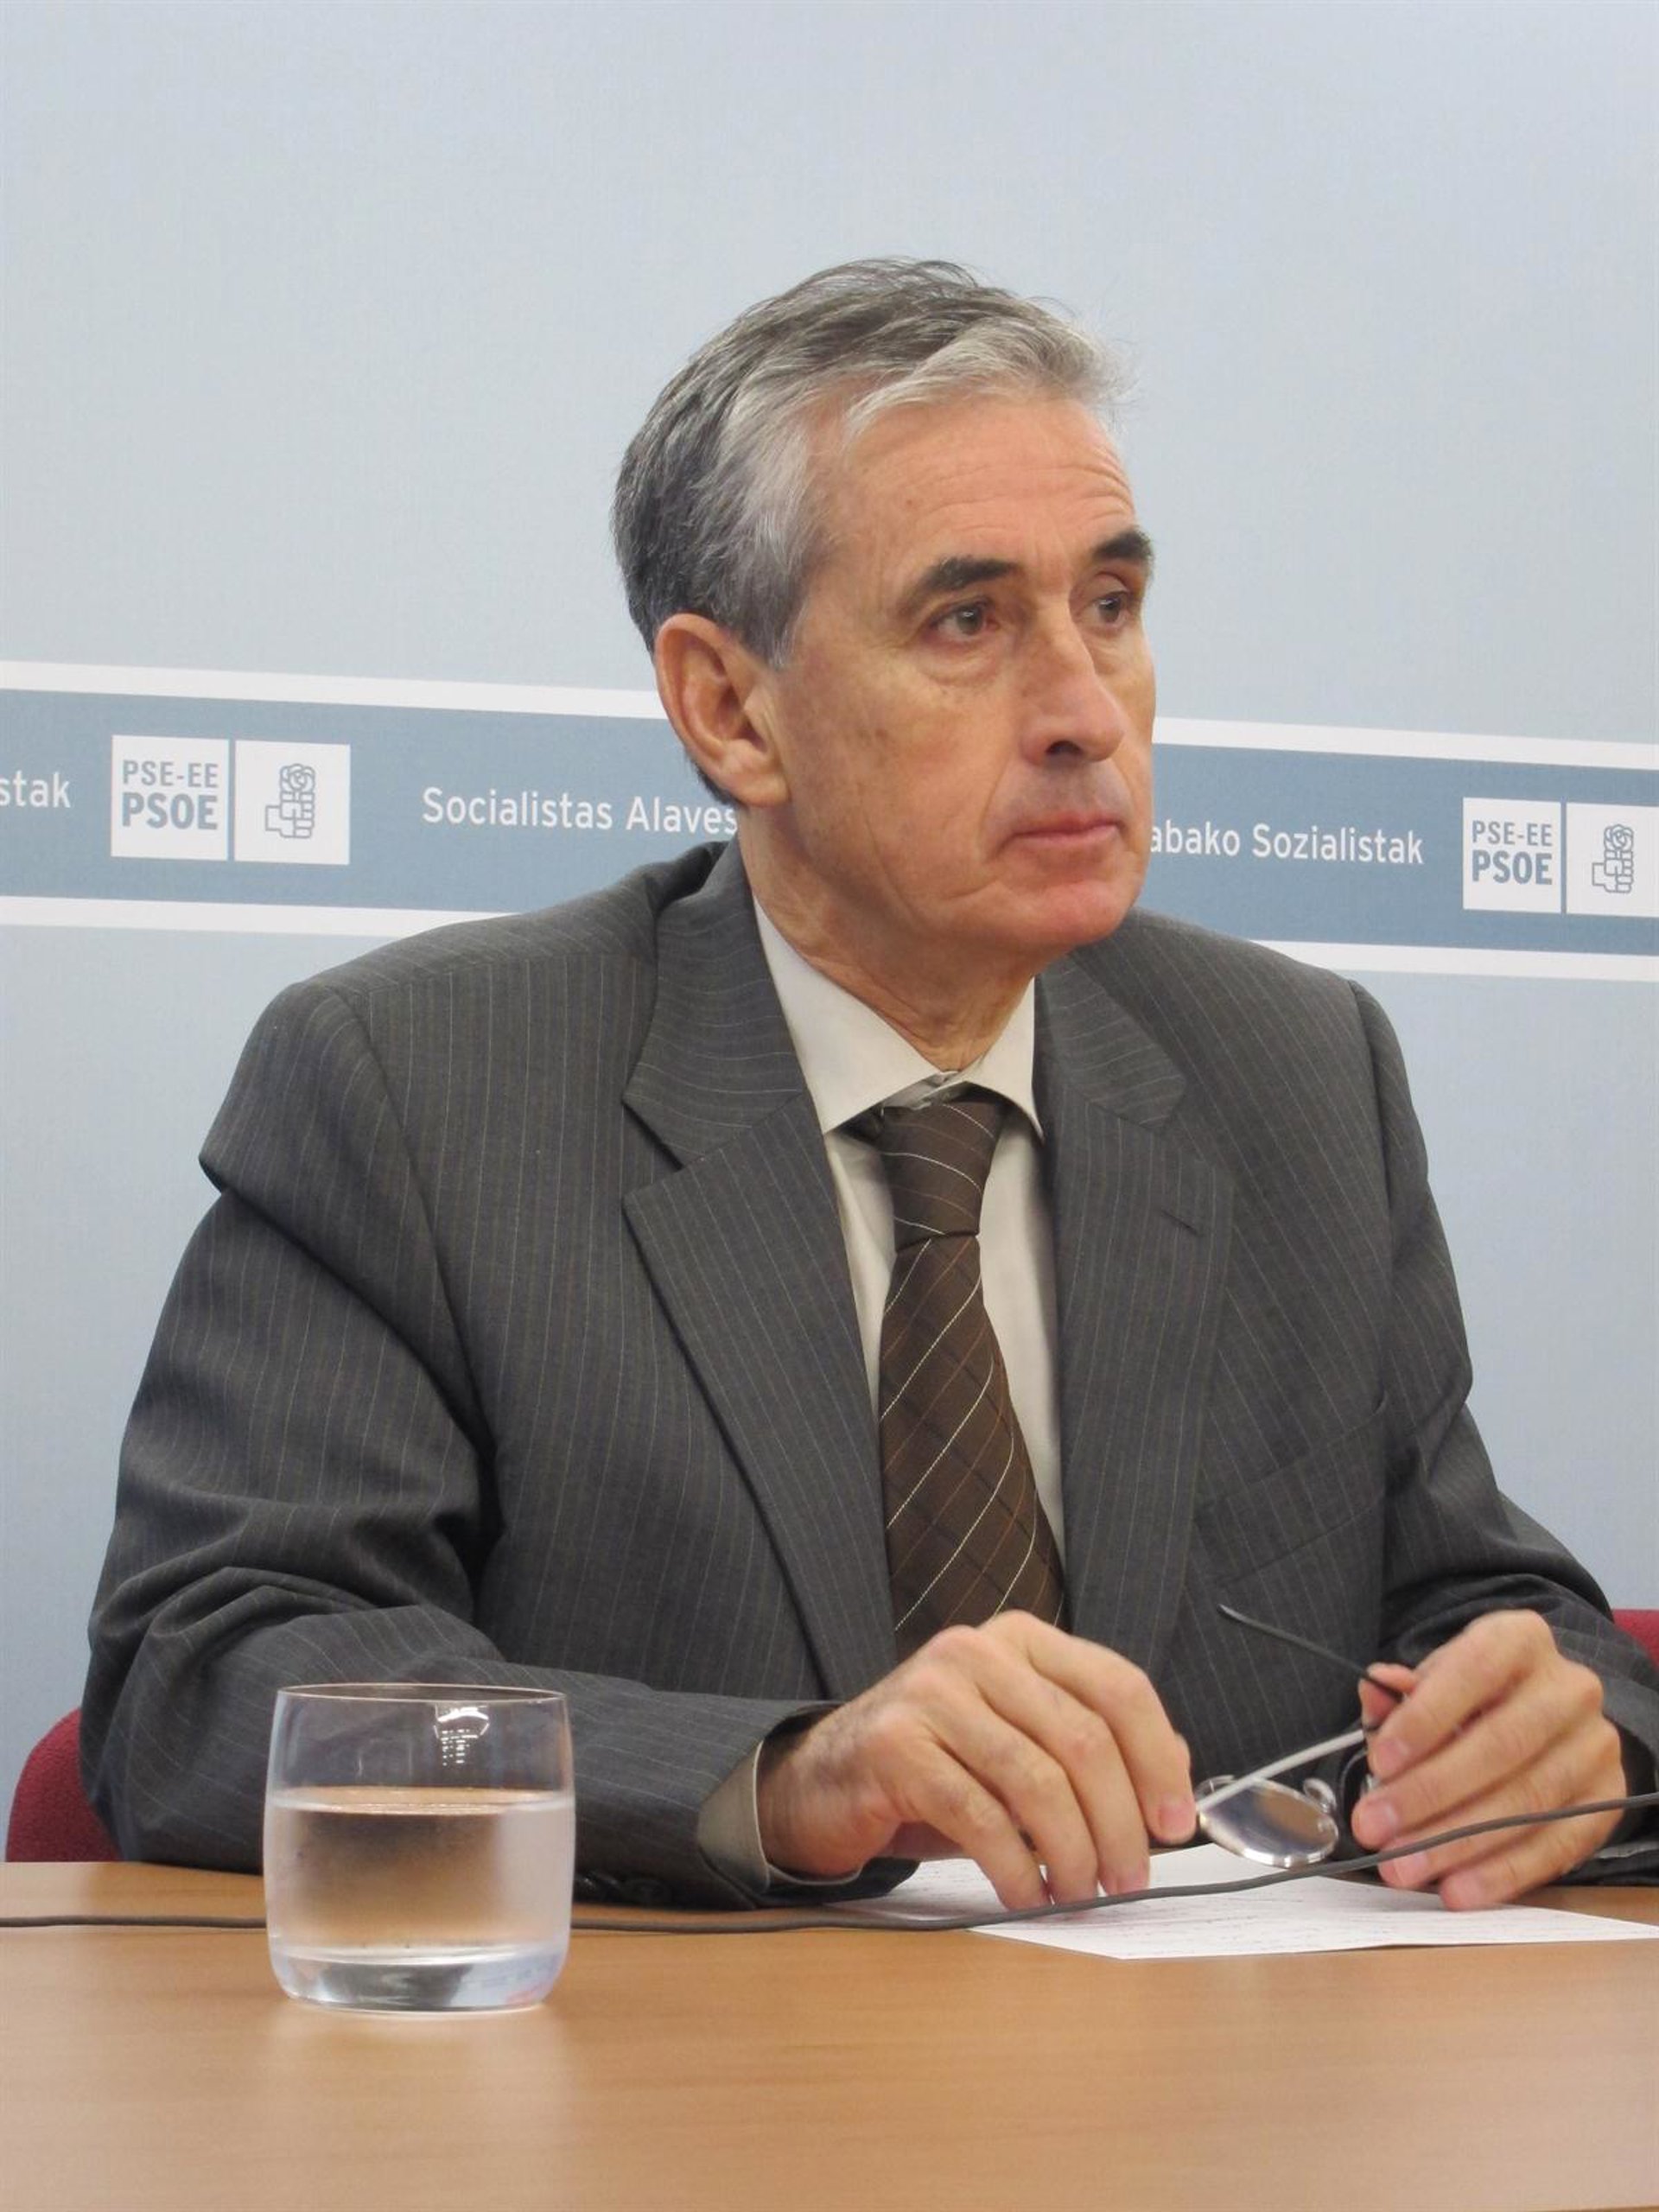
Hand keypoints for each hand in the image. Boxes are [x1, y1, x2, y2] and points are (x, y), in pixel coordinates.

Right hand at [755, 1612, 1195, 1909]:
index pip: (1117, 1686)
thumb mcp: (1020, 1744)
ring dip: (1073, 1852)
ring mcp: (932, 1692)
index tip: (1176, 1823)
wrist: (826, 1780)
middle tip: (1130, 1880)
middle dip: (1120, 1823)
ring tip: (1081, 1894)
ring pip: (1036, 1780)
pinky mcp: (895, 1746)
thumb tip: (1179, 1772)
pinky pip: (980, 1816)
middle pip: (1083, 1739)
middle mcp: (978, 1651)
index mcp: (1021, 1640)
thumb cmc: (938, 1767)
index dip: (1158, 1759)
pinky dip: (1017, 1867)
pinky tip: (1028, 1895)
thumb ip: (1093, 1746)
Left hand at [1348, 1610, 1626, 1907]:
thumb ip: (1402, 1693)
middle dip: (1429, 1793)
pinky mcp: (1606, 1799)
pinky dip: (1502, 1873)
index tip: (1380, 1761)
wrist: (1549, 1711)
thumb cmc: (1475, 1695)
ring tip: (1403, 1866)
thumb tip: (1375, 1693)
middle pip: (1500, 1745)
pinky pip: (1555, 1845)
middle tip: (1375, 1827)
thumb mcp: (1437, 1680)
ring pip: (1526, 1802)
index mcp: (1520, 1639)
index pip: (1473, 1670)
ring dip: (1457, 1842)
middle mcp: (1569, 1687)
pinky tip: (1457, 1889)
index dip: (1425, 1718)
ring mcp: (1594, 1745)